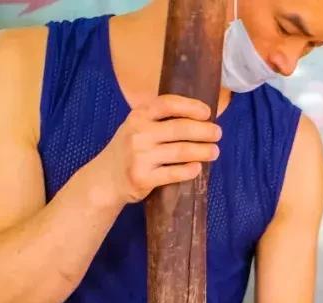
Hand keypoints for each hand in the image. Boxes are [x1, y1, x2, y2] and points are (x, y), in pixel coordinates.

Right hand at [93, 94, 220, 204]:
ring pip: (180, 151)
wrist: (105, 178)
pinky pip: (173, 173)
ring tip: (215, 151)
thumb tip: (199, 116)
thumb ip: (159, 118)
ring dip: (203, 151)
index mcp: (138, 116)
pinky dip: (189, 170)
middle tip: (217, 134)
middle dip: (204, 130)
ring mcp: (140, 156)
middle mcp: (138, 133)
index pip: (168, 104)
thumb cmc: (129, 149)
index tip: (207, 112)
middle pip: (180, 128)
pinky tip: (198, 167)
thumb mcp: (136, 126)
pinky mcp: (143, 178)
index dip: (191, 106)